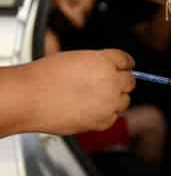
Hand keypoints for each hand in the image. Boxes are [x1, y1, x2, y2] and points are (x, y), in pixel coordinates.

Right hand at [21, 49, 135, 134]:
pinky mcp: (102, 121)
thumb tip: (108, 69)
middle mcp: (112, 81)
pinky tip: (91, 110)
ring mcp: (109, 102)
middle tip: (110, 84)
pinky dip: (106, 115)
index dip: (125, 64)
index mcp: (105, 61)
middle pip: (130, 81)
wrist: (30, 98)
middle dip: (122, 82)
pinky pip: (113, 118)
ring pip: (125, 101)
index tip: (126, 67)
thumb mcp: (77, 58)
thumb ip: (97, 63)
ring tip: (97, 99)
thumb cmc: (46, 76)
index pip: (127, 61)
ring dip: (116, 99)